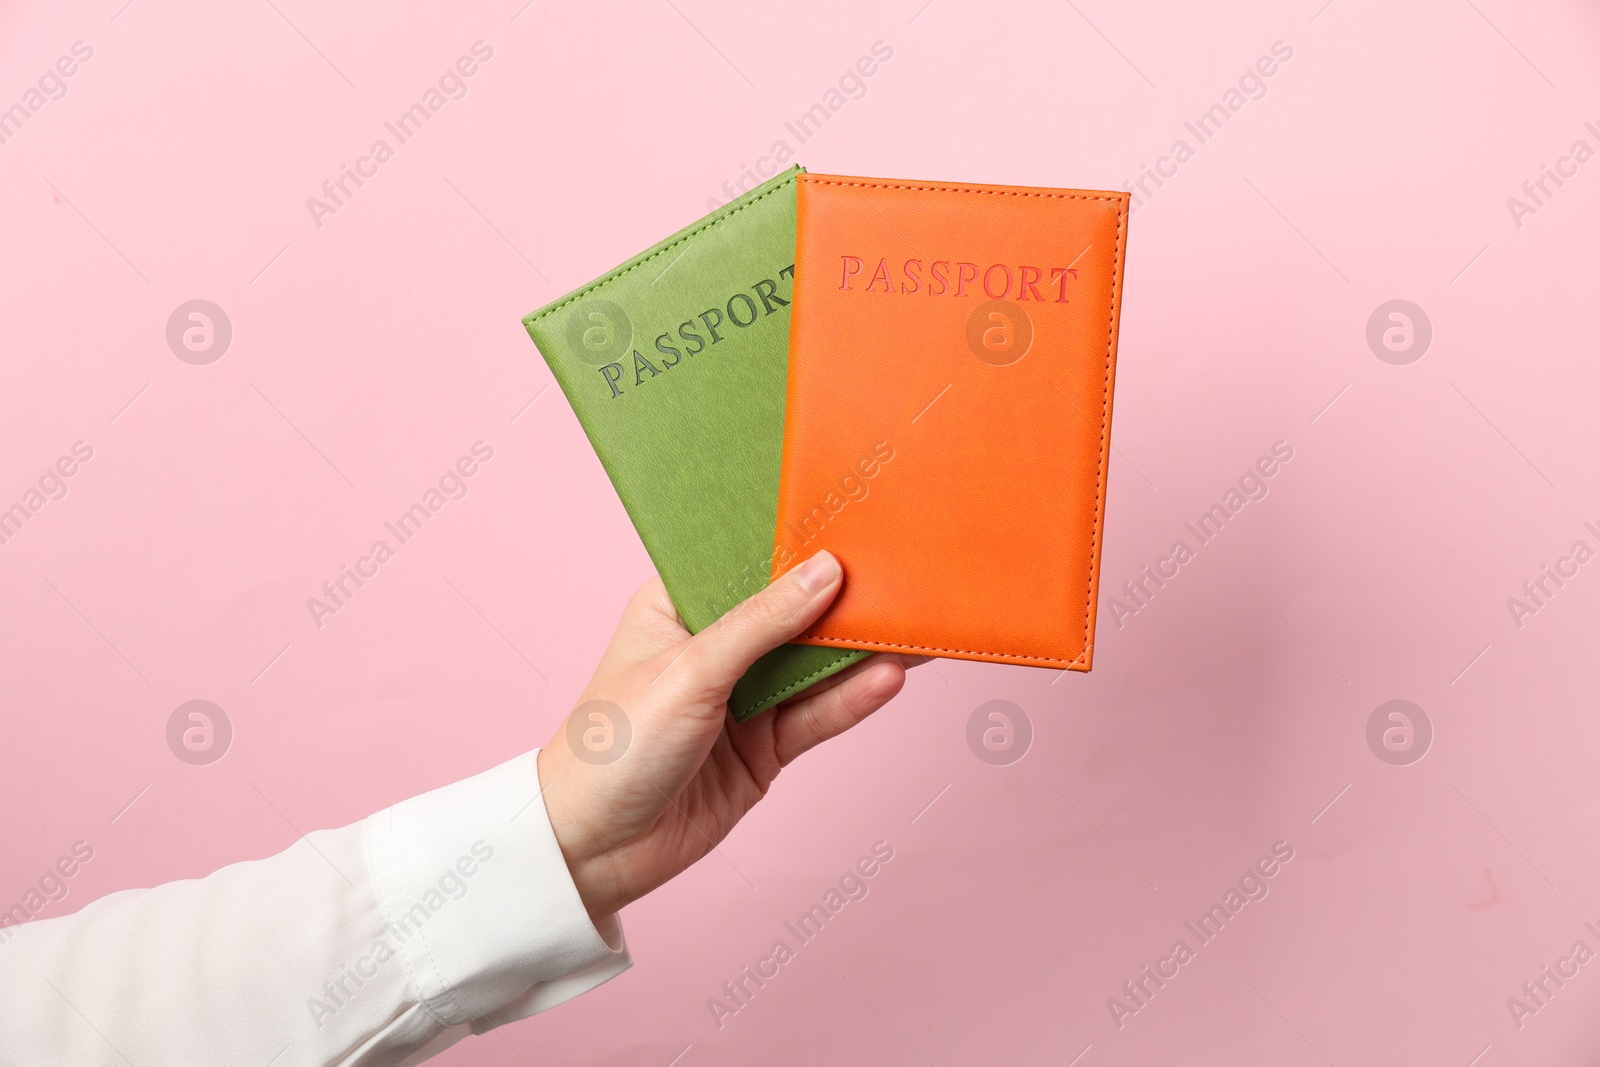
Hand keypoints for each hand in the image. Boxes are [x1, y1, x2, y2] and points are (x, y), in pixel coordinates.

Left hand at [537, 552, 918, 923]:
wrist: (591, 852)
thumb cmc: (614, 747)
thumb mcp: (690, 671)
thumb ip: (762, 624)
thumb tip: (825, 573)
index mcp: (677, 607)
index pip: (748, 564)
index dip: (797, 546)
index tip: (852, 522)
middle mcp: (714, 647)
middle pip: (791, 615)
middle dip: (842, 600)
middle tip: (903, 574)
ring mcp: (742, 699)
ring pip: (813, 667)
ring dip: (858, 652)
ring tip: (914, 627)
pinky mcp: (764, 748)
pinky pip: (817, 716)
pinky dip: (851, 700)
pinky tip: (888, 677)